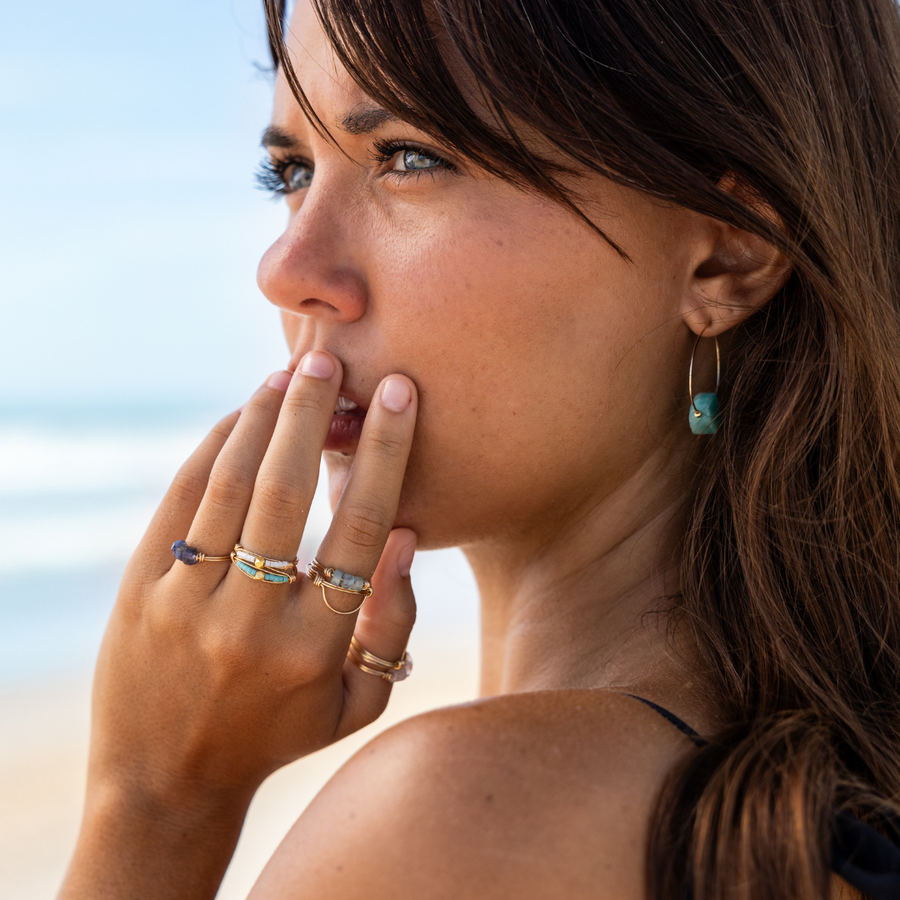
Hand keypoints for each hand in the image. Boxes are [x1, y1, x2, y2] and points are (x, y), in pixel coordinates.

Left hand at [86, 351, 417, 817]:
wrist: (165, 781)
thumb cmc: (277, 735)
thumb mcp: (358, 703)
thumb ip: (392, 624)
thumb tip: (410, 536)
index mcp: (316, 648)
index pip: (362, 529)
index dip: (385, 453)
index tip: (399, 395)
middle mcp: (251, 619)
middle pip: (288, 493)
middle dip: (316, 415)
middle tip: (332, 359)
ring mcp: (188, 602)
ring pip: (230, 487)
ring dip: (263, 421)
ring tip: (289, 374)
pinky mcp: (141, 591)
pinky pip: (181, 501)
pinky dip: (214, 449)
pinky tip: (241, 417)